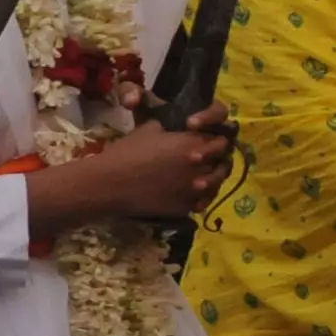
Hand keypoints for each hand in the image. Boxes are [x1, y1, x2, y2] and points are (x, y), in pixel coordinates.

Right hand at [27, 111, 236, 231]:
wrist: (111, 184)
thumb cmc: (127, 152)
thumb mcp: (149, 129)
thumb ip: (171, 129)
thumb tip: (176, 130)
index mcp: (194, 143)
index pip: (222, 140)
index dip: (215, 140)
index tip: (206, 141)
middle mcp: (201, 166)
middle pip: (224, 162)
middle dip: (217, 160)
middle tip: (205, 161)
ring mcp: (196, 189)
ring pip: (217, 184)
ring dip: (211, 180)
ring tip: (199, 178)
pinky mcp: (187, 207)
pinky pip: (202, 202)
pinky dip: (199, 198)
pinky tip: (189, 193)